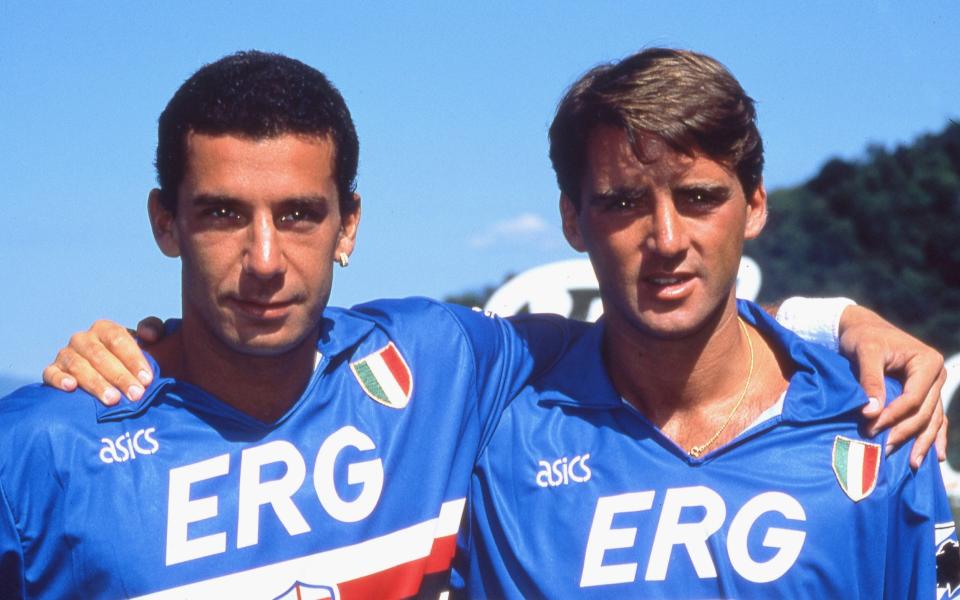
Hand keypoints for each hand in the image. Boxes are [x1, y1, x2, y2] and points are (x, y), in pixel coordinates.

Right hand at [41, 317, 165, 405]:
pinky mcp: (52, 370)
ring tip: (112, 399)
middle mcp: (83, 338)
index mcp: (105, 329)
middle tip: (136, 395)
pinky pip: (51, 373)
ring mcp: (65, 354)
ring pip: (78, 366)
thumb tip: (149, 335)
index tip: (147, 379)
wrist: (106, 379)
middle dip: (120, 376)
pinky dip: (59, 380)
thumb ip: (153, 330)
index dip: (133, 359)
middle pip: (100, 355)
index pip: (118, 339)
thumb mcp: (146, 343)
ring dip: (96, 383)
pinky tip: (71, 388)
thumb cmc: (130, 361)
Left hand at [838, 305, 946, 468]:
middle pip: (925, 412)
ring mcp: (934, 386)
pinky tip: (935, 456)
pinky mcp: (926, 394)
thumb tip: (872, 413)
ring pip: (932, 419)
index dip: (894, 416)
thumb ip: (870, 381)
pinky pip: (934, 418)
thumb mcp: (865, 352)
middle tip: (885, 450)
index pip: (914, 399)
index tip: (871, 429)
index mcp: (927, 363)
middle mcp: (936, 376)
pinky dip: (934, 436)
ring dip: (922, 442)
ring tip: (914, 464)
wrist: (863, 328)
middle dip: (906, 433)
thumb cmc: (863, 337)